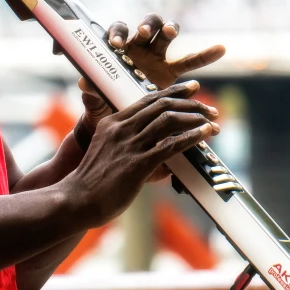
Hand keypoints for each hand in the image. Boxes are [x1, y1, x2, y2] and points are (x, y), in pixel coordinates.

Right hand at [66, 81, 219, 226]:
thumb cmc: (92, 182)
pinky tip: (204, 135)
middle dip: (190, 104)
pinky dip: (191, 138)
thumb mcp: (106, 151)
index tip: (191, 89)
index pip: (147, 100)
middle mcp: (121, 129)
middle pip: (161, 105)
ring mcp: (129, 145)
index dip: (173, 92)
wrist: (76, 200)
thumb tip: (158, 154)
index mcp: (112, 123)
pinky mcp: (137, 164)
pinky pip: (169, 146)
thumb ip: (127, 145)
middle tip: (209, 109)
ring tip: (213, 122)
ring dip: (195, 119)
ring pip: (168, 121)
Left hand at [79, 14, 224, 129]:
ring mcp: (157, 58)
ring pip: (167, 36)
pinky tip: (220, 49)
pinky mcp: (172, 73)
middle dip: (146, 26)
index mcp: (119, 51)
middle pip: (147, 26)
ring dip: (170, 30)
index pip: (118, 31)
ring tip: (171, 32)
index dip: (118, 34)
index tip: (117, 45)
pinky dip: (206, 55)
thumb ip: (91, 90)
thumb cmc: (106, 104)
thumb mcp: (97, 100)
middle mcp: (139, 49)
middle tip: (144, 34)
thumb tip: (84, 82)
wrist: (122, 123)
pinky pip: (192, 61)